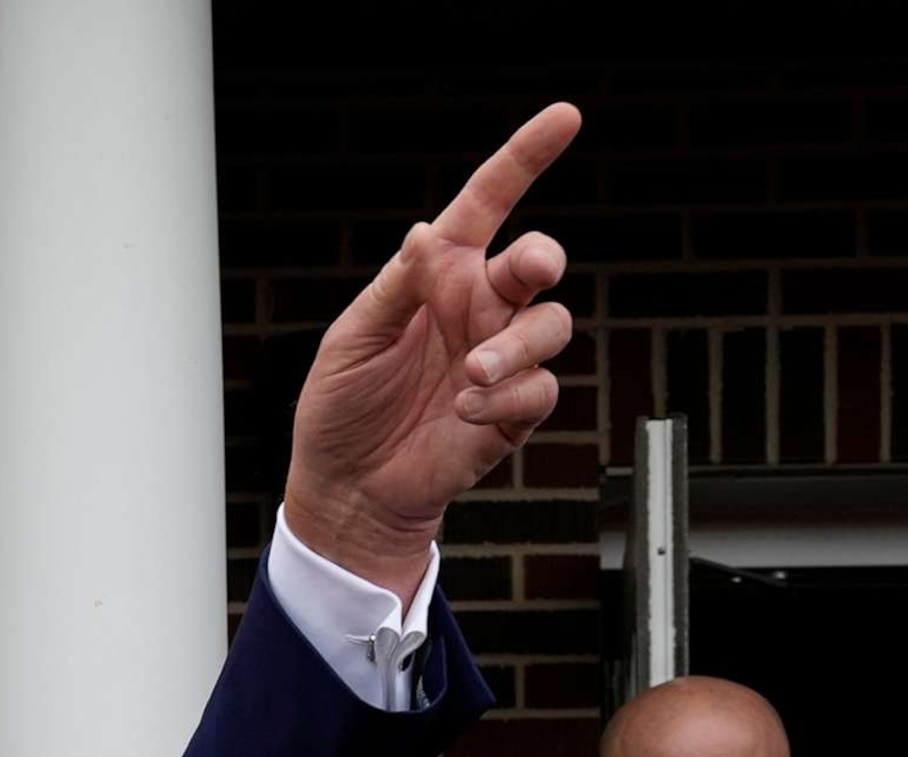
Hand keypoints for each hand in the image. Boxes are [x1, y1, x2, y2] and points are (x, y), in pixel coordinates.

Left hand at [284, 103, 579, 591]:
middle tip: (528, 270)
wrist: (347, 487)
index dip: (525, 159)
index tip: (564, 117)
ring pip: (551, 325)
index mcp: (441, 277)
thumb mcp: (353, 337)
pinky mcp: (512, 412)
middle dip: (542, 258)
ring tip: (469, 373)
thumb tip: (426, 235)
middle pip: (537, 262)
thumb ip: (397, 287)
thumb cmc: (342, 408)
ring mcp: (500, 359)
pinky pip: (539, 389)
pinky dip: (506, 396)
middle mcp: (478, 310)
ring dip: (515, 345)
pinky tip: (465, 411)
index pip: (488, 204)